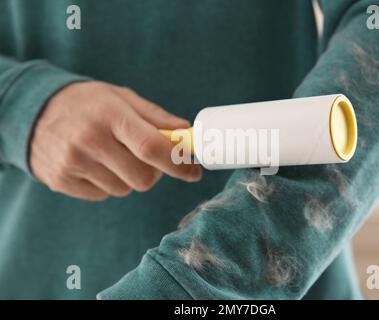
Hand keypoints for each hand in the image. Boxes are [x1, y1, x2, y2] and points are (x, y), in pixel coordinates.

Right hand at [30, 81, 201, 200]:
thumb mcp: (121, 97)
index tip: (194, 172)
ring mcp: (73, 163)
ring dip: (128, 177)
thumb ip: (156, 117)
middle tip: (145, 157)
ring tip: (113, 155)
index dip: (178, 164)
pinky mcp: (62, 181)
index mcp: (110, 115)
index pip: (151, 147)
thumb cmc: (88, 103)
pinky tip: (96, 164)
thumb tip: (187, 134)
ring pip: (124, 189)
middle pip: (143, 179)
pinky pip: (103, 195)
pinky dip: (108, 183)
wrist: (34, 111)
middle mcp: (90, 141)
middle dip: (153, 172)